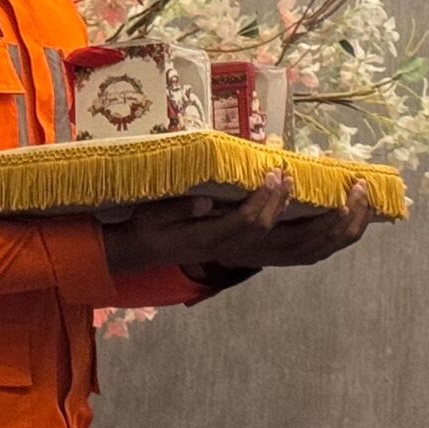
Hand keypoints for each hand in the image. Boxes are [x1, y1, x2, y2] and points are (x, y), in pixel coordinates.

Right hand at [102, 172, 289, 273]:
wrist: (140, 252)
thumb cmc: (145, 228)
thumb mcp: (153, 214)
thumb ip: (178, 208)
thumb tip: (206, 202)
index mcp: (205, 238)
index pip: (244, 221)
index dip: (261, 199)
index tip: (270, 176)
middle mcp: (221, 247)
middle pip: (260, 228)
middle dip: (276, 201)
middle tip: (284, 175)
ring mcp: (226, 250)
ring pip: (262, 235)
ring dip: (278, 209)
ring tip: (288, 185)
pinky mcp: (228, 248)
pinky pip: (258, 237)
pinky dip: (272, 218)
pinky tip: (279, 202)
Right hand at [102, 175, 374, 274]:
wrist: (156, 249)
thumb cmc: (158, 221)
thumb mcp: (156, 210)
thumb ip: (177, 206)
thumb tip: (203, 199)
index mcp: (216, 240)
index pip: (250, 226)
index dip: (268, 202)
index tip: (280, 172)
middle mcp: (245, 253)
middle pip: (299, 245)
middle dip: (332, 218)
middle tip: (354, 186)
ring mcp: (262, 256)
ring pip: (313, 250)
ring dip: (344, 227)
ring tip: (364, 196)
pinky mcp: (274, 254)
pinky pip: (314, 249)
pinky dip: (339, 233)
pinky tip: (357, 210)